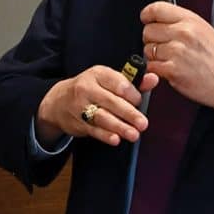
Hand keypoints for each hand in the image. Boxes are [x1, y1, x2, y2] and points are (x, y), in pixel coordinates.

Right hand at [36, 65, 158, 147]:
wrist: (59, 101)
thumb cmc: (92, 88)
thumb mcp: (109, 80)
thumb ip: (133, 82)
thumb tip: (154, 79)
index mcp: (98, 74)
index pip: (118, 83)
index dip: (132, 94)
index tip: (139, 101)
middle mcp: (87, 88)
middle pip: (111, 102)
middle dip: (129, 114)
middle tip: (143, 123)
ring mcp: (80, 106)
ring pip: (102, 117)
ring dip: (119, 127)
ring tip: (134, 134)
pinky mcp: (77, 122)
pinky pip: (93, 130)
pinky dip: (105, 135)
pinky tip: (116, 139)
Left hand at [141, 2, 213, 115]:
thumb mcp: (204, 30)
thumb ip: (182, 22)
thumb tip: (159, 19)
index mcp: (191, 20)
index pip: (156, 8)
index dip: (147, 15)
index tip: (147, 20)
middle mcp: (183, 33)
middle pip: (148, 30)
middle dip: (152, 40)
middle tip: (165, 47)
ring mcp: (177, 51)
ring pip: (147, 49)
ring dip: (155, 57)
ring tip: (172, 61)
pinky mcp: (172, 70)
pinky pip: (151, 66)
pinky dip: (157, 70)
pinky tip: (171, 70)